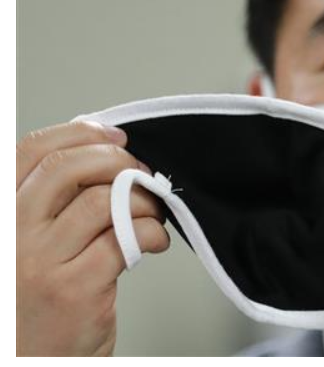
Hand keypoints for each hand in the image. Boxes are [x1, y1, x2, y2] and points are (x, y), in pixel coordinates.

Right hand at [16, 121, 169, 355]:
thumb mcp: (27, 245)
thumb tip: (99, 156)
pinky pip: (126, 239)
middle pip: (68, 168)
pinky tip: (154, 241)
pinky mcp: (75, 289)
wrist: (28, 364)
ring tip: (152, 213)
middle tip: (141, 173)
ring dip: (143, 200)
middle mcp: (10, 236)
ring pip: (104, 201)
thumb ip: (51, 204)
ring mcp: (40, 263)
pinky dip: (152, 232)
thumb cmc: (34, 306)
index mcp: (1, 217)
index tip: (113, 136)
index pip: (31, 152)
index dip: (79, 134)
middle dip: (118, 160)